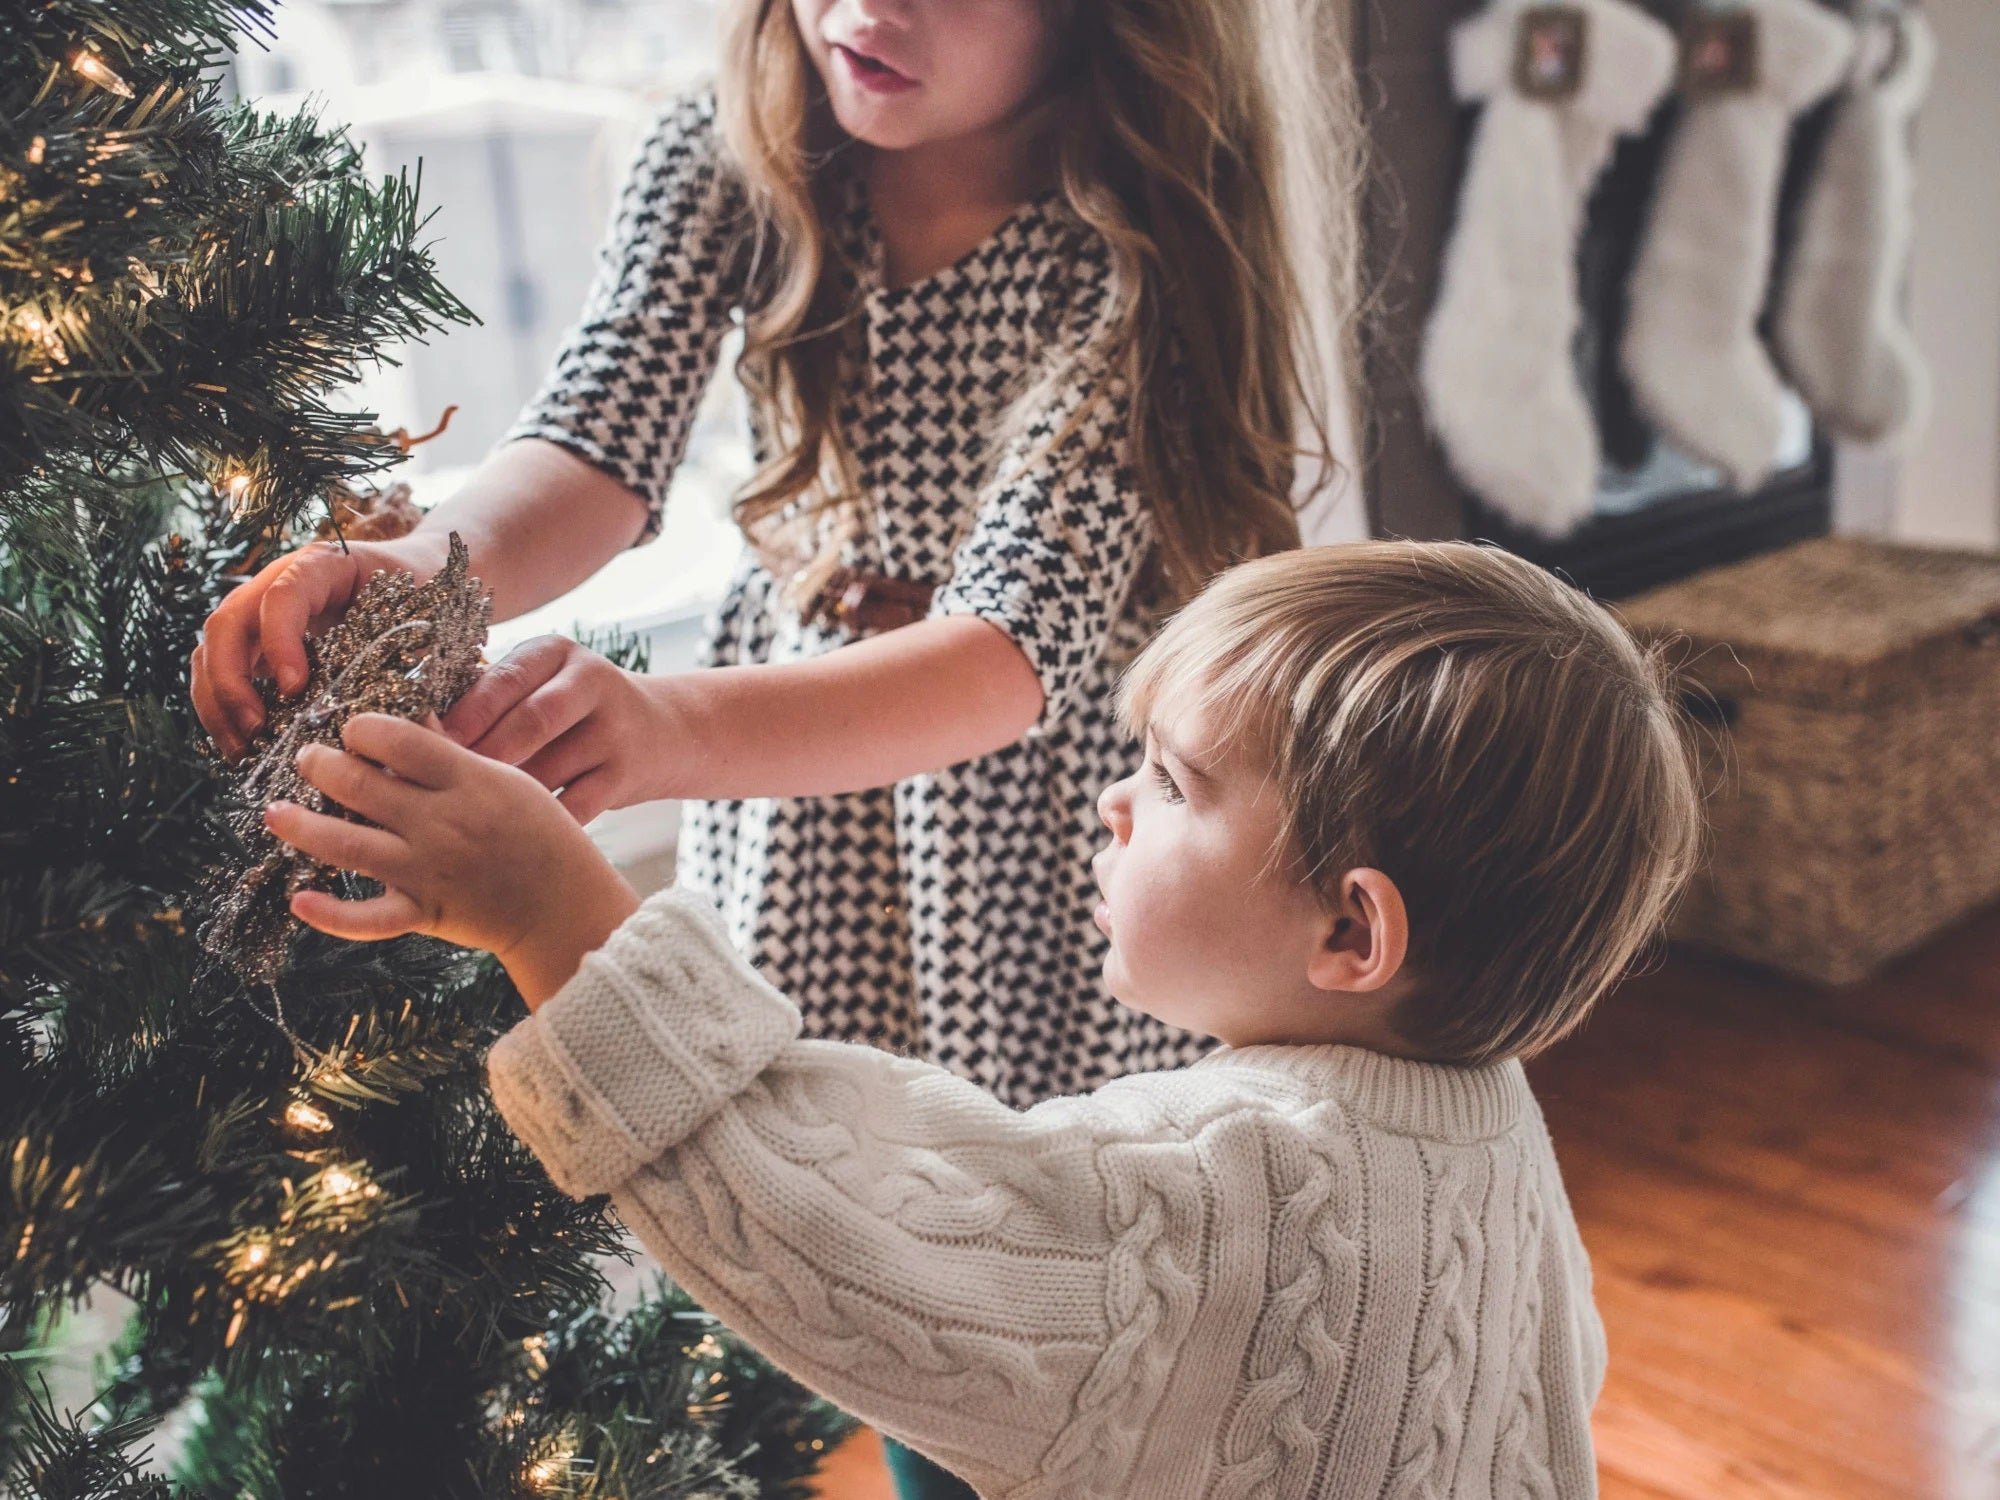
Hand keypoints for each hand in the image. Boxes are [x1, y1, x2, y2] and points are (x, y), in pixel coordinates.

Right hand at [192, 532, 451, 758]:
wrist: (417, 576)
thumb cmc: (420, 597)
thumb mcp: (421, 616)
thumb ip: (405, 655)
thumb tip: (395, 720)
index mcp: (323, 565)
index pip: (282, 595)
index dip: (279, 642)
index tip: (295, 689)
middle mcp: (279, 582)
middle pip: (229, 622)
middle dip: (231, 680)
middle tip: (256, 728)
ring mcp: (260, 611)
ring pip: (212, 649)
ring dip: (217, 701)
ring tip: (242, 747)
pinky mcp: (256, 641)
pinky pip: (219, 670)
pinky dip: (221, 708)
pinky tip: (241, 746)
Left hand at [265, 713, 639, 1007]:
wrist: (564, 905)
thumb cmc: (543, 835)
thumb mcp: (509, 781)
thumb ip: (456, 757)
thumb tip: (409, 725)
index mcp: (467, 782)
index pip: (398, 740)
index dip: (363, 728)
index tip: (352, 728)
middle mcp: (441, 823)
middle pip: (361, 784)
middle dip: (321, 765)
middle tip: (307, 758)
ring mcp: (428, 870)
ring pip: (346, 845)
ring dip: (301, 826)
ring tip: (275, 812)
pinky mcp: (423, 913)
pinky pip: (366, 918)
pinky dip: (329, 915)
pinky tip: (298, 900)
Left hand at [439, 634, 676, 823]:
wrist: (662, 730)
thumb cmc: (571, 711)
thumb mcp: (540, 681)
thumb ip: (489, 695)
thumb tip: (417, 731)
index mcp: (557, 652)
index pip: (505, 680)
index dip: (464, 715)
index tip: (425, 746)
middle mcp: (592, 683)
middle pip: (531, 722)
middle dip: (483, 756)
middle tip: (440, 786)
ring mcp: (614, 731)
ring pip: (548, 771)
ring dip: (505, 798)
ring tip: (464, 816)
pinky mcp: (626, 775)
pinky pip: (574, 808)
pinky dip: (539, 824)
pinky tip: (509, 836)